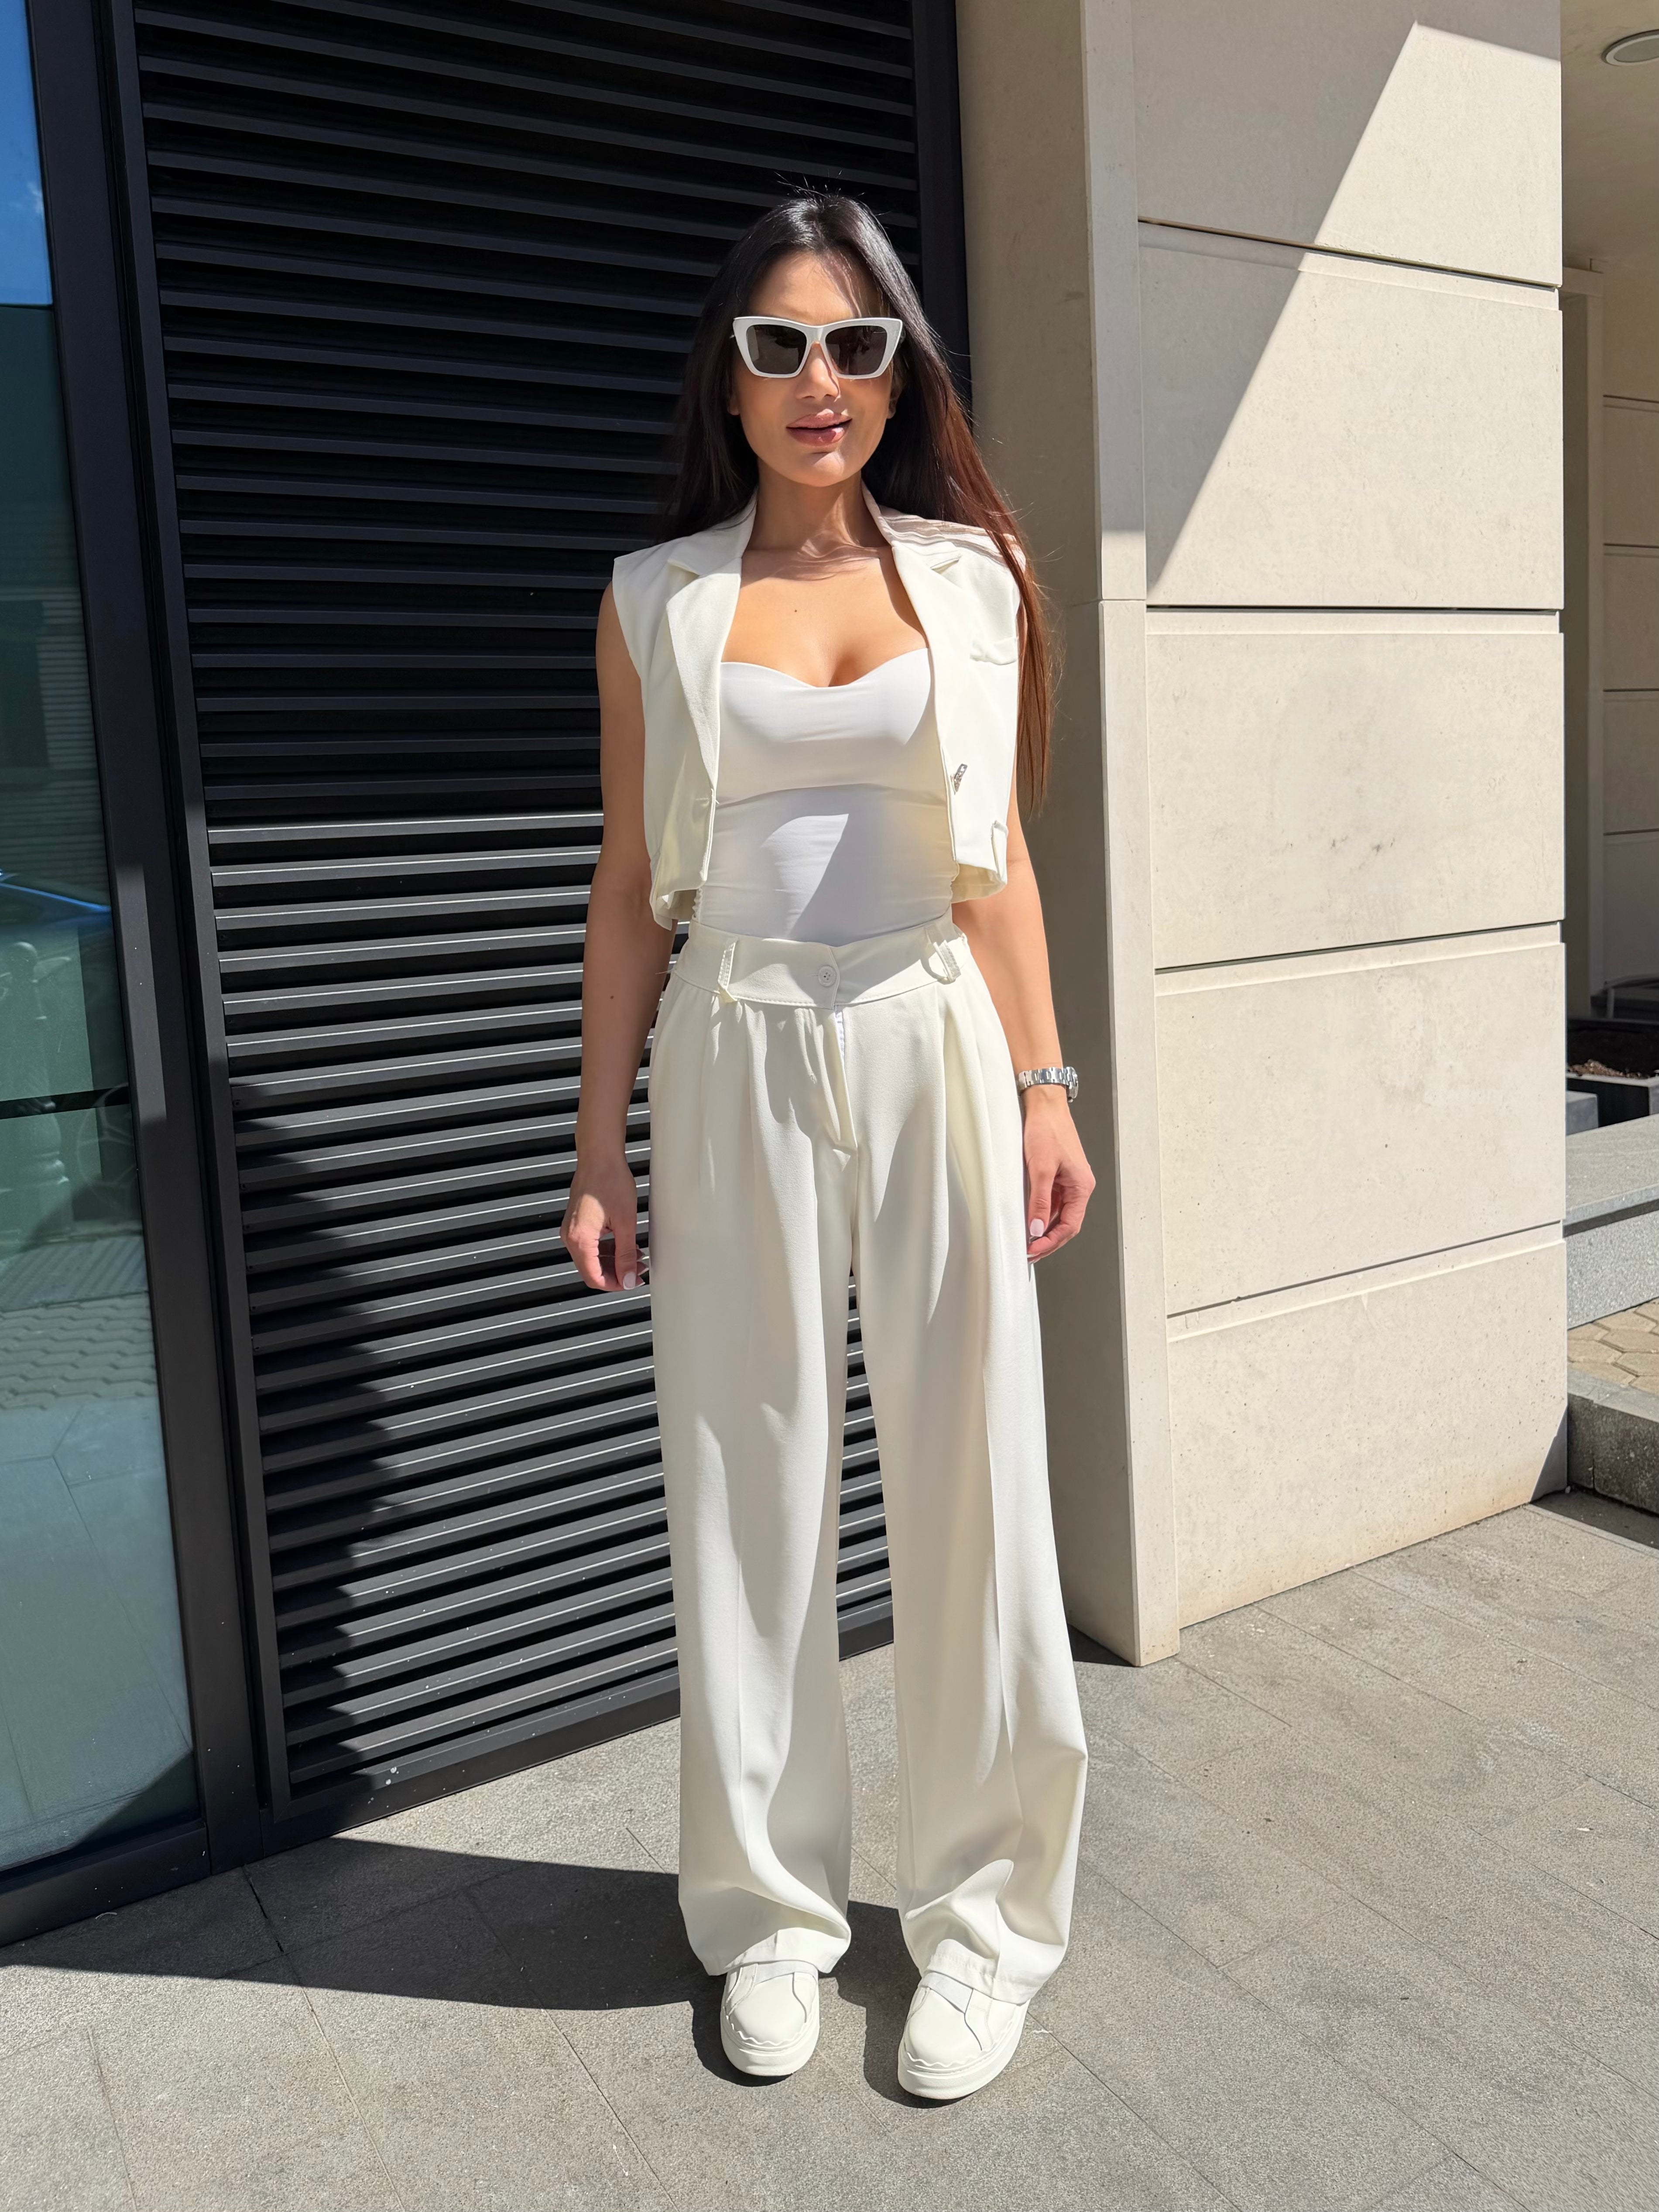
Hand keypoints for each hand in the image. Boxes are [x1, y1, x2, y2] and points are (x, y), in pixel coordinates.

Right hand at [561, 1150, 643, 1291]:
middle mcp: (570, 1236)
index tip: (631, 1282)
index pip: (593, 1277)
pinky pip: (589, 1246)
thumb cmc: (610, 1180)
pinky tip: (624, 1245)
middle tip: (637, 1270)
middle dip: (616, 1273)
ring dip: (613, 1262)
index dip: (614, 1285)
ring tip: (635, 1257)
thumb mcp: (625, 1222)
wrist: (599, 1156)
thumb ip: (626, 1254)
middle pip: (590, 1270)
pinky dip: (607, 1250)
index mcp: (579, 1239)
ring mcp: (571, 1229)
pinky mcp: (576, 1223)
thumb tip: (627, 1278)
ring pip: (591, 1259)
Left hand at [1022, 1088, 1094, 1260]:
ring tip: (1027, 1242)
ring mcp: (1068, 1182)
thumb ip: (1039, 1201)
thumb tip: (1036, 1229)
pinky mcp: (1057, 1176)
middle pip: (1066, 1223)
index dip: (1051, 1241)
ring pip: (1058, 1214)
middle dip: (1048, 1240)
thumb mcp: (1040, 1168)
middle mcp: (1078, 1186)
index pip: (1070, 1225)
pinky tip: (1029, 1221)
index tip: (1034, 1250)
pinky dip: (1041, 1214)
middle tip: (1029, 1253)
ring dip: (1044, 1229)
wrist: (1045, 1105)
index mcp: (1081, 1186)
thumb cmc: (1046, 1130)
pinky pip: (1052, 1202)